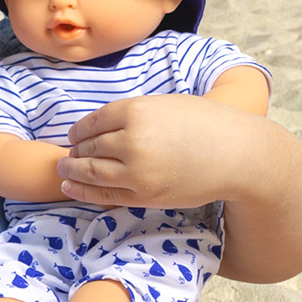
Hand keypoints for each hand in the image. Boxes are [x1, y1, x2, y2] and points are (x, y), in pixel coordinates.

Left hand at [56, 93, 272, 209]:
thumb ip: (133, 114)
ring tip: (64, 170)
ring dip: (73, 171)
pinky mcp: (145, 196)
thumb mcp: (165, 105)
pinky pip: (105, 195)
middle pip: (90, 147)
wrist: (236, 155)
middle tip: (67, 154)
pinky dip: (84, 192)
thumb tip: (99, 129)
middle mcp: (132, 140)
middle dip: (75, 151)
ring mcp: (137, 171)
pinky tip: (72, 188)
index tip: (74, 135)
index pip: (94, 122)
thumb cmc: (205, 124)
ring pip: (92, 172)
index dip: (80, 130)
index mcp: (137, 110)